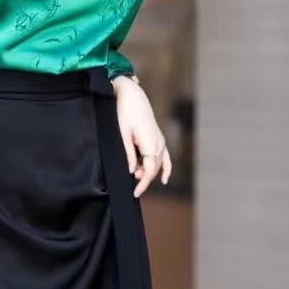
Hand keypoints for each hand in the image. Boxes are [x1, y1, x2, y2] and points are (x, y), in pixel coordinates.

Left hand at [113, 76, 172, 197]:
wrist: (132, 95)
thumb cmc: (125, 112)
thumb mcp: (123, 134)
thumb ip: (128, 154)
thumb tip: (133, 171)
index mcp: (150, 142)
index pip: (150, 170)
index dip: (144, 183)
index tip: (135, 193)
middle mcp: (159, 142)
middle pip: (155, 169)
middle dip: (144, 179)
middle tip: (131, 184)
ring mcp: (160, 140)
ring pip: (159, 164)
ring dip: (150, 173)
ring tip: (137, 177)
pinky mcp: (159, 138)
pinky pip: (165, 157)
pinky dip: (165, 168)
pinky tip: (164, 179)